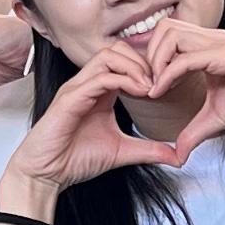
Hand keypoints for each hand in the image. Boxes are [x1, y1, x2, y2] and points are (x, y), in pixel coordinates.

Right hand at [15, 24, 224, 190]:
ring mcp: (77, 88)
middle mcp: (87, 84)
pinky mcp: (69, 99)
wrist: (46, 174)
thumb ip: (149, 149)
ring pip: (108, 56)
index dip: (149, 67)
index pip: (125, 61)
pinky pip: (99, 77)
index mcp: (99, 90)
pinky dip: (123, 80)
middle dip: (144, 62)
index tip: (167, 85)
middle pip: (118, 50)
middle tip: (161, 83)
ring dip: (135, 67)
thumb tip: (178, 155)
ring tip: (151, 87)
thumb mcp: (123, 152)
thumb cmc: (75, 159)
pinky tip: (140, 93)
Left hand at [128, 17, 224, 150]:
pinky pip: (186, 58)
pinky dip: (167, 74)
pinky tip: (161, 92)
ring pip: (171, 34)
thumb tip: (178, 154)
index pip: (168, 35)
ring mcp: (218, 43)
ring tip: (155, 87)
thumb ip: (193, 132)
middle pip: (165, 27)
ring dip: (156, 60)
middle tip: (148, 83)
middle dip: (149, 54)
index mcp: (207, 46)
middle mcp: (211, 39)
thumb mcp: (215, 118)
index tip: (148, 85)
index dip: (152, 57)